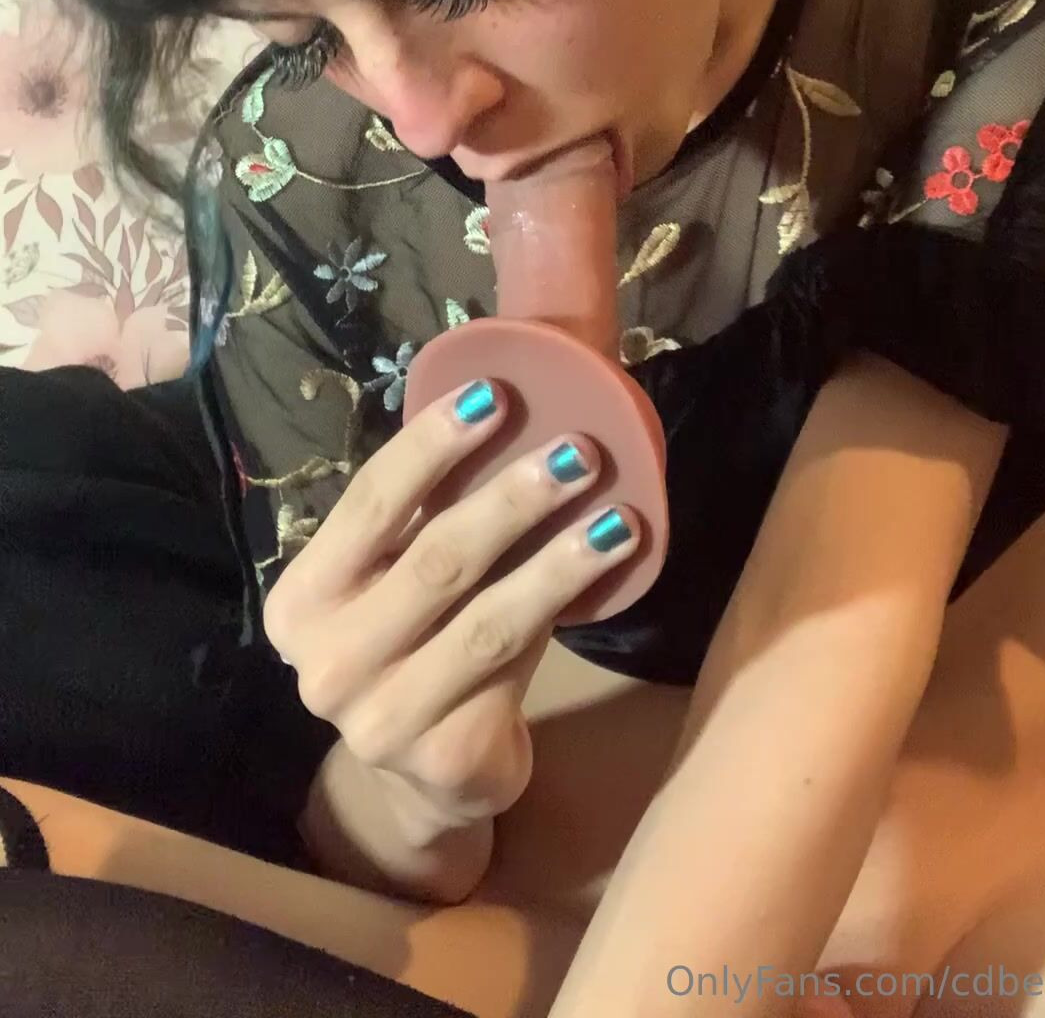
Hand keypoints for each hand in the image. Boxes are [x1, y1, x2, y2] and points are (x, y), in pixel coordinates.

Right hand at [266, 377, 648, 839]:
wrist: (429, 772)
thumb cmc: (423, 647)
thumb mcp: (405, 584)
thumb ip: (431, 514)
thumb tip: (513, 402)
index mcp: (304, 601)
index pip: (369, 503)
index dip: (431, 446)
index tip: (495, 395)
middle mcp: (325, 663)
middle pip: (434, 559)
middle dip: (512, 498)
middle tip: (581, 450)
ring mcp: (379, 717)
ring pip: (487, 619)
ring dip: (558, 559)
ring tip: (617, 515)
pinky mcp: (441, 755)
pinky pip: (518, 666)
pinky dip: (568, 608)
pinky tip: (614, 567)